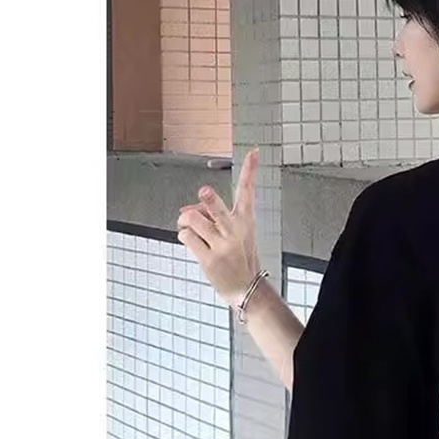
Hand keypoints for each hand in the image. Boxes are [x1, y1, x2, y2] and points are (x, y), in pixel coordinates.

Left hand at [176, 149, 260, 306]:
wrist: (244, 286)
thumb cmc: (237, 255)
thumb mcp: (232, 233)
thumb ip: (210, 216)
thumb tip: (184, 211)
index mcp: (244, 220)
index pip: (247, 191)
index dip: (250, 170)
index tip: (253, 152)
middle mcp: (234, 230)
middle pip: (217, 208)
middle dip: (209, 200)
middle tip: (204, 191)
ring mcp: (222, 245)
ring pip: (192, 219)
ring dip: (186, 222)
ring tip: (191, 229)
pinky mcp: (209, 257)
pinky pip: (186, 236)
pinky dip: (184, 236)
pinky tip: (194, 244)